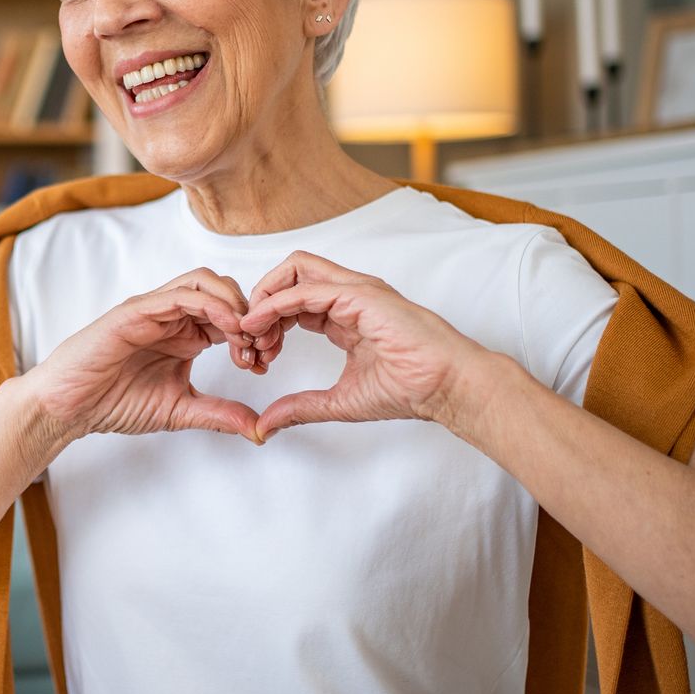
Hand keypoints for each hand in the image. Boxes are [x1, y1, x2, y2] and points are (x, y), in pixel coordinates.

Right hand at [26, 268, 262, 442]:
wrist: (69, 406)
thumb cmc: (114, 402)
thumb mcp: (180, 410)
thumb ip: (218, 414)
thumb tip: (258, 428)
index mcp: (185, 334)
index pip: (231, 316)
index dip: (254, 334)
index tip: (262, 364)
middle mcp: (172, 316)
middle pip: (225, 290)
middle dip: (250, 315)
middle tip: (260, 347)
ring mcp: (155, 310)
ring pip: (205, 282)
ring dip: (233, 303)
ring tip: (246, 334)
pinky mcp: (137, 310)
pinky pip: (180, 294)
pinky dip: (210, 304)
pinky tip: (226, 328)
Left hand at [239, 251, 487, 439]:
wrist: (447, 387)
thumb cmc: (410, 390)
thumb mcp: (340, 401)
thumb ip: (301, 407)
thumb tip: (267, 424)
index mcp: (345, 315)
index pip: (293, 301)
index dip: (267, 322)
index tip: (255, 355)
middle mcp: (348, 295)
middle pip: (289, 276)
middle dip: (260, 303)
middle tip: (247, 341)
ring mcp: (355, 290)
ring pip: (295, 269)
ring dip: (264, 297)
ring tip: (250, 331)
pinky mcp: (360, 294)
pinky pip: (305, 288)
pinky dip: (275, 303)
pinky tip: (259, 325)